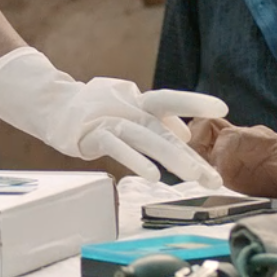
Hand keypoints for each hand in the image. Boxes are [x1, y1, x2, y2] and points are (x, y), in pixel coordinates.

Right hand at [0, 48, 227, 186]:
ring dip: (173, 159)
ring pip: (147, 140)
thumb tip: (185, 131)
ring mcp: (110, 121)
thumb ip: (156, 118)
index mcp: (138, 101)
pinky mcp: (93, 136)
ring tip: (196, 178)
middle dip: (191, 155)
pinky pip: (118, 149)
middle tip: (215, 176)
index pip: (170, 99)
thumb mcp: (128, 106)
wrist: (53, 106)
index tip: (224, 108)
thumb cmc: (95, 107)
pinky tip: (153, 176)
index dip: (195, 100)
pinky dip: (136, 161)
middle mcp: (128, 108)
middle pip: (164, 131)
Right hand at [187, 118, 276, 200]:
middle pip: (207, 130)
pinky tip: (187, 185)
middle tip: (188, 171)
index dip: (221, 152)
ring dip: (187, 156)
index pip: (232, 137)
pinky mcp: (225, 171)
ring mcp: (230, 156)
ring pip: (199, 143)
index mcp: (260, 140)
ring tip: (182, 178)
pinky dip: (189, 167)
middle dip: (194, 145)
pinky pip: (200, 161)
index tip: (218, 173)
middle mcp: (240, 143)